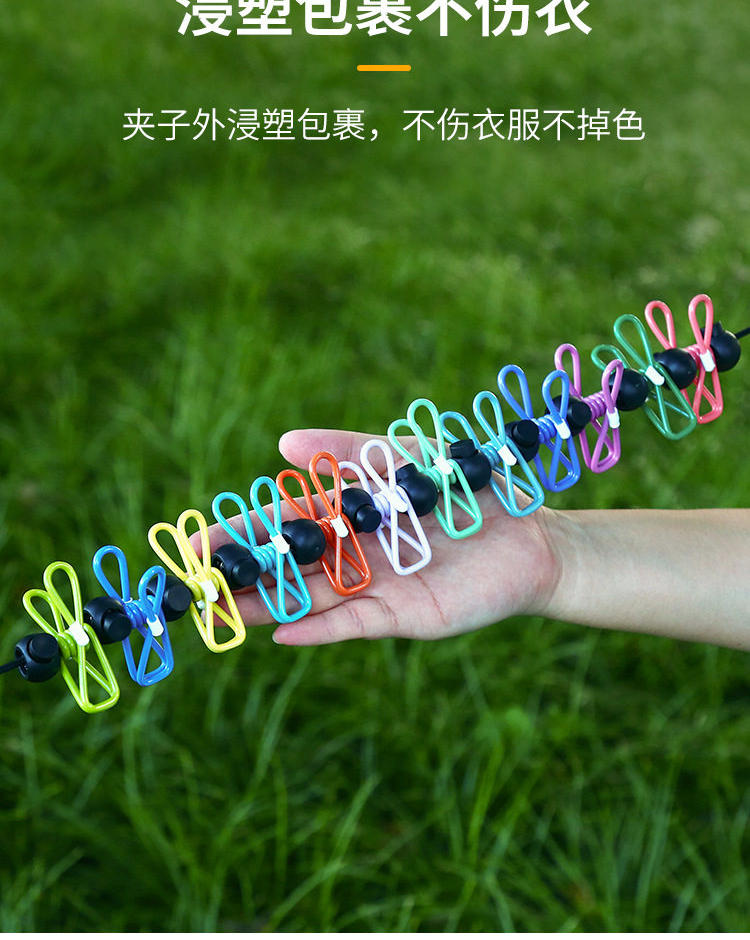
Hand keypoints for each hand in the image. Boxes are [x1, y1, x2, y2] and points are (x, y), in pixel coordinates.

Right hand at [200, 428, 563, 645]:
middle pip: (286, 567)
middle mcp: (352, 555)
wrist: (533, 532)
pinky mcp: (403, 615)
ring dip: (264, 607)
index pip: (282, 524)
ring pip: (308, 600)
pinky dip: (319, 630)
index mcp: (348, 516)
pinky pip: (353, 624)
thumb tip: (282, 442)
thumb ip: (348, 450)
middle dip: (240, 574)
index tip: (195, 541)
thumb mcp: (403, 456)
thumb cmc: (468, 484)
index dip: (241, 533)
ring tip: (217, 611)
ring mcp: (374, 587)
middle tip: (189, 584)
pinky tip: (282, 634)